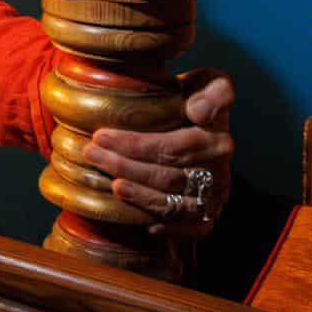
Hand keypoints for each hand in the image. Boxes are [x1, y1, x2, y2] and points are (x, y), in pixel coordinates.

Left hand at [84, 69, 234, 238]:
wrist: (203, 129)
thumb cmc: (192, 100)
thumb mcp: (205, 83)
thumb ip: (212, 88)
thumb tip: (198, 111)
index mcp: (218, 134)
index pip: (175, 145)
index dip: (137, 144)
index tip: (100, 135)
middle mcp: (220, 167)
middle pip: (168, 174)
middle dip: (124, 164)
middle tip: (90, 153)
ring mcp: (216, 193)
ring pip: (176, 202)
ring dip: (140, 195)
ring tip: (111, 183)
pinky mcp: (212, 214)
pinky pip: (195, 229)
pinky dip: (171, 228)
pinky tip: (145, 224)